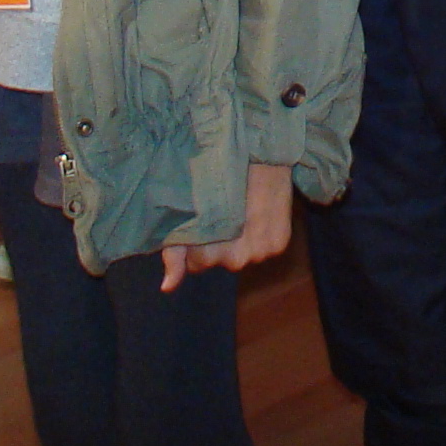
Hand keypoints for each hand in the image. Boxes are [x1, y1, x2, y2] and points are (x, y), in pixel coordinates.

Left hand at [164, 160, 295, 290]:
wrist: (257, 157)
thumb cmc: (216, 180)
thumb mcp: (187, 215)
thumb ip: (174, 253)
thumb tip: (167, 288)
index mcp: (207, 254)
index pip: (197, 264)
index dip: (197, 243)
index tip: (204, 221)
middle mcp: (234, 260)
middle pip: (221, 262)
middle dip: (218, 244)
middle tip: (224, 213)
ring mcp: (259, 254)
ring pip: (242, 256)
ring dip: (240, 241)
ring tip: (241, 212)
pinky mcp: (278, 245)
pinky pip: (264, 249)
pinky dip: (260, 237)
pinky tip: (257, 214)